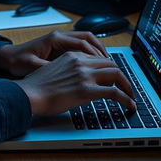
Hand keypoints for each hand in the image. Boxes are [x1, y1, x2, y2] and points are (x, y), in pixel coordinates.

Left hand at [0, 30, 108, 76]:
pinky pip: (79, 48)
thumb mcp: (35, 67)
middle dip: (102, 51)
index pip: (82, 42)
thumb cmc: (18, 61)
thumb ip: (52, 69)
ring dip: (98, 52)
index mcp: (55, 39)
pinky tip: (94, 67)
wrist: (7, 58)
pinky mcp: (59, 48)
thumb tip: (68, 75)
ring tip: (108, 66)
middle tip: (113, 66)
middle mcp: (60, 37)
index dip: (96, 54)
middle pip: (88, 39)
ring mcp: (60, 41)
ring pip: (86, 42)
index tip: (107, 64)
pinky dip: (89, 56)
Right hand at [12, 51, 135, 115]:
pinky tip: (129, 105)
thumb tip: (76, 80)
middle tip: (126, 86)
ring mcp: (84, 75)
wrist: (29, 94)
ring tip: (130, 96)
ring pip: (116, 74)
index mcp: (72, 56)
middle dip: (121, 75)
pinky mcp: (86, 90)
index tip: (113, 77)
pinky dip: (125, 98)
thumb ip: (68, 71)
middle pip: (111, 64)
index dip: (109, 68)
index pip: (98, 58)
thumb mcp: (53, 70)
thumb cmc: (36, 87)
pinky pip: (114, 92)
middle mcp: (80, 62)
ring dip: (127, 86)